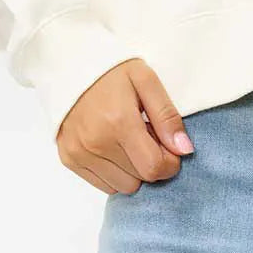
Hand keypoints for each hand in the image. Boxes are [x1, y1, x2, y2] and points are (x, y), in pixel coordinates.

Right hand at [55, 58, 195, 193]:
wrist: (71, 65)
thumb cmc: (113, 71)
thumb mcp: (146, 81)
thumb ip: (167, 116)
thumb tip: (184, 150)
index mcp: (119, 122)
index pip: (154, 167)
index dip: (170, 162)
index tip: (170, 147)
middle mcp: (96, 143)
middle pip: (139, 179)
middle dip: (151, 162)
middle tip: (147, 135)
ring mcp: (79, 153)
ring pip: (122, 187)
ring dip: (132, 170)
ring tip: (128, 140)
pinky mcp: (68, 159)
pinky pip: (102, 184)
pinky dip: (114, 172)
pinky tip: (113, 146)